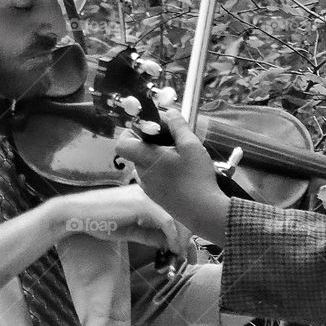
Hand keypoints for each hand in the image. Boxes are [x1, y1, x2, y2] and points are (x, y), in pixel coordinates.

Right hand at [52, 185, 184, 255]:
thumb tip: (169, 244)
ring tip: (180, 255)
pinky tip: (172, 249)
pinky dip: (173, 237)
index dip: (185, 232)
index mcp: (150, 195)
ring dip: (182, 239)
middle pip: (180, 213)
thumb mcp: (131, 230)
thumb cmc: (100, 221)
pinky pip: (167, 220)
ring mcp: (148, 195)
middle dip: (187, 238)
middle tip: (188, 257)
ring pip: (177, 217)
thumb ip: (150, 235)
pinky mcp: (142, 203)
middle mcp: (152, 192)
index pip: (175, 211)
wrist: (76, 214)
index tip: (186, 251)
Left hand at [115, 111, 231, 244]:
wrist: (203, 212)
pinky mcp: (156, 198)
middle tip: (174, 140)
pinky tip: (181, 174)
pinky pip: (153, 178)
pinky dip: (162, 172)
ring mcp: (148, 188)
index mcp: (146, 159)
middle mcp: (142, 174)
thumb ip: (179, 127)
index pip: (122, 144)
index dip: (131, 133)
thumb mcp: (192, 146)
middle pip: (137, 152)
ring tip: (181, 158)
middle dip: (152, 143)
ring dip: (158, 158)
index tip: (151, 129)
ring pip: (146, 166)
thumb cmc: (196, 177)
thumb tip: (169, 112)